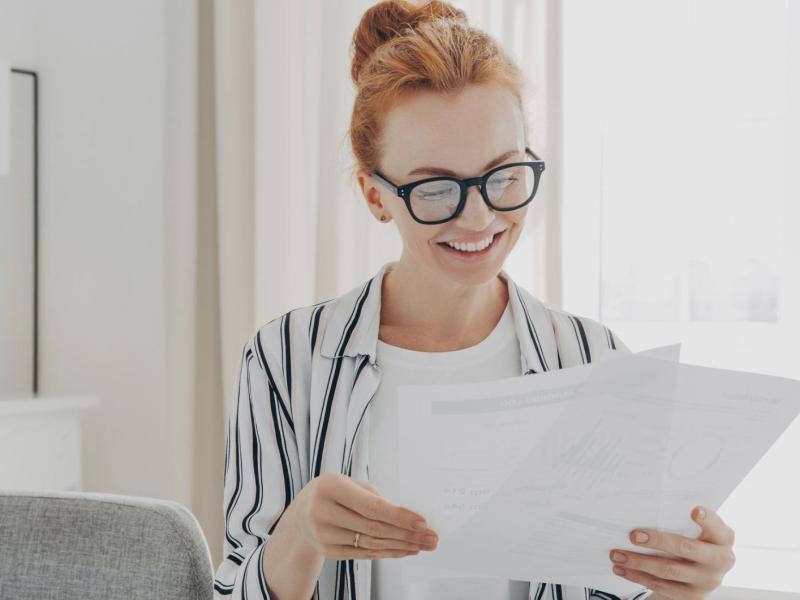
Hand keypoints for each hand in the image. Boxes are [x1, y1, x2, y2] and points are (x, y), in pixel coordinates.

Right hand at [290, 473, 438, 560]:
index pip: (371, 506)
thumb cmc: (333, 492)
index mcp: (330, 487)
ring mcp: (324, 535)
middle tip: (431, 538)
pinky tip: (405, 550)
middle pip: (374, 528)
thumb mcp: (349, 482)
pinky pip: (364, 554)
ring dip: (402, 546)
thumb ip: (374, 496)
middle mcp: (323, 512)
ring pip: (371, 543)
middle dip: (407, 534)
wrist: (301, 513)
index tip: (422, 522)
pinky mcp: (328, 551)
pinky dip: (388, 552)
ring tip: (424, 545)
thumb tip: (408, 517)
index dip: (399, 516)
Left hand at [608, 506, 735, 599]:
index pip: (717, 526)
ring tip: (617, 554)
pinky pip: (661, 586)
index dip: (707, 519)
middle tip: (633, 535)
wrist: (705, 572)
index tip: (694, 510)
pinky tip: (622, 569)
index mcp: (723, 538)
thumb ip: (682, 519)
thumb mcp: (699, 529)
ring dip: (638, 562)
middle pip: (686, 549)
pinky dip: (638, 576)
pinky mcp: (692, 595)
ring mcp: (706, 580)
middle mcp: (720, 560)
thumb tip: (647, 505)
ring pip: (668, 570)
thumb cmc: (697, 540)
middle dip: (657, 541)